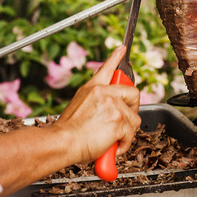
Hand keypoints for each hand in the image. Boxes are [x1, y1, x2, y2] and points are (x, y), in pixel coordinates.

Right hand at [52, 45, 140, 162]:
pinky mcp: (119, 120)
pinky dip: (124, 144)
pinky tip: (112, 148)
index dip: (116, 57)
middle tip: (125, 121)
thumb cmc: (67, 131)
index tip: (122, 49)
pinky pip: (131, 133)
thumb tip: (105, 110)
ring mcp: (114, 105)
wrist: (62, 142)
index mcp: (92, 88)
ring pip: (133, 118)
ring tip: (112, 140)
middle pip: (133, 93)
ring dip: (126, 132)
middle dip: (133, 108)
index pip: (107, 68)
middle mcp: (105, 92)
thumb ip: (94, 102)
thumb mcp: (77, 106)